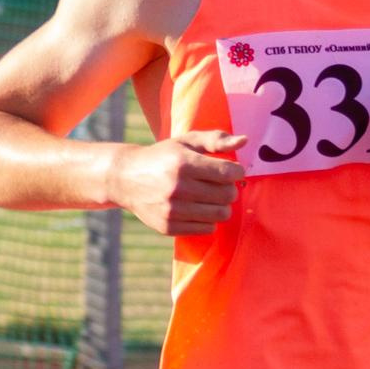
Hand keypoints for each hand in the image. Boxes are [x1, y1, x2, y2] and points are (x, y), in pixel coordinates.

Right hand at [110, 131, 245, 236]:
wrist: (125, 178)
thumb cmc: (163, 156)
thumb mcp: (186, 141)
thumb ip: (216, 140)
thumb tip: (244, 141)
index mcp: (183, 163)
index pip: (228, 173)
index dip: (236, 172)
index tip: (231, 170)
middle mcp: (177, 187)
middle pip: (227, 195)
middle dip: (229, 188)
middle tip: (220, 184)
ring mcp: (171, 210)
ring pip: (220, 214)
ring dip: (221, 205)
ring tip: (211, 196)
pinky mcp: (168, 227)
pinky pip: (206, 229)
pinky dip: (208, 219)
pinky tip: (198, 208)